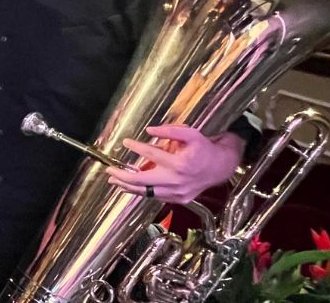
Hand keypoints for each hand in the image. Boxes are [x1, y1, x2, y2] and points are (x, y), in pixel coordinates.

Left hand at [107, 125, 246, 204]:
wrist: (221, 167)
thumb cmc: (204, 148)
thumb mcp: (191, 133)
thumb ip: (170, 130)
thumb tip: (149, 130)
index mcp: (180, 163)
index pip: (151, 154)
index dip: (136, 147)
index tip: (126, 142)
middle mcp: (177, 180)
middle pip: (142, 181)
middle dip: (122, 176)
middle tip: (109, 170)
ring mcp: (177, 192)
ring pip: (146, 192)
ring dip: (128, 186)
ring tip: (114, 180)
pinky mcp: (179, 199)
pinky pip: (155, 197)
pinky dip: (141, 192)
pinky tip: (130, 187)